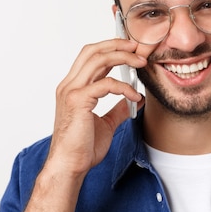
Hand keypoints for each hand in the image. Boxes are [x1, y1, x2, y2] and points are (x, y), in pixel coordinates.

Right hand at [48, 39, 146, 176]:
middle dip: (117, 44)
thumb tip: (134, 101)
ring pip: (98, 59)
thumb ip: (117, 110)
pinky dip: (124, 87)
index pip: (90, 57)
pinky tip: (134, 96)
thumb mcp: (105, 124)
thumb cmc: (82, 149)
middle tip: (138, 47)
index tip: (131, 50)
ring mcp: (72, 91)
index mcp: (73, 88)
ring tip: (141, 62)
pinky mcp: (78, 101)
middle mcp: (69, 85)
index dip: (111, 48)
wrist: (69, 167)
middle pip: (93, 51)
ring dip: (123, 57)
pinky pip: (106, 84)